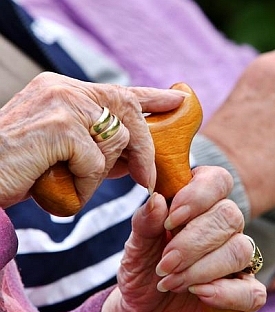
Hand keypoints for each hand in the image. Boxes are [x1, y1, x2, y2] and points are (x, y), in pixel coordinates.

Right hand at [0, 72, 184, 207]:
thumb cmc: (20, 169)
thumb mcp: (66, 152)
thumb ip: (100, 146)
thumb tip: (140, 156)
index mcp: (64, 90)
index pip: (119, 90)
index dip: (153, 97)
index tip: (178, 99)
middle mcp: (64, 88)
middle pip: (128, 113)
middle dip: (144, 149)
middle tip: (146, 178)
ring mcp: (62, 104)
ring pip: (115, 142)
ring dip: (98, 174)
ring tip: (65, 179)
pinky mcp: (61, 127)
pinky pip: (96, 163)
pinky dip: (83, 183)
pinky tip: (57, 184)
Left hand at [99, 166, 266, 311]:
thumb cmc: (142, 272)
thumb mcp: (134, 247)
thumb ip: (145, 223)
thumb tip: (157, 200)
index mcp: (200, 204)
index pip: (218, 180)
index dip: (199, 195)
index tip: (171, 220)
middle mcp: (224, 227)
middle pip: (230, 216)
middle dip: (193, 242)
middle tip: (165, 264)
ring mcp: (237, 260)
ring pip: (241, 250)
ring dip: (203, 269)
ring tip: (172, 283)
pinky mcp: (244, 293)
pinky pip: (254, 291)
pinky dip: (226, 294)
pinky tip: (200, 295)